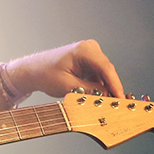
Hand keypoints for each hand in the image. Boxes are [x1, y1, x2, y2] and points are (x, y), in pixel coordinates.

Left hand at [8, 39, 124, 99]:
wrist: (33, 71)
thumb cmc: (44, 74)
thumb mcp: (68, 86)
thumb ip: (90, 91)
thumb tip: (107, 96)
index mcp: (84, 50)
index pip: (106, 68)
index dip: (116, 85)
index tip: (121, 98)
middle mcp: (89, 48)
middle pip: (107, 71)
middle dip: (111, 88)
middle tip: (115, 105)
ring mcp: (90, 54)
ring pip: (104, 75)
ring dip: (104, 88)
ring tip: (104, 103)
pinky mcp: (88, 62)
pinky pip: (99, 75)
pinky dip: (99, 86)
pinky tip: (97, 96)